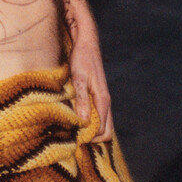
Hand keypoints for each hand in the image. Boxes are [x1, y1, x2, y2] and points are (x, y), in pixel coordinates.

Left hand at [69, 27, 112, 142]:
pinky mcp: (97, 96)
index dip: (90, 138)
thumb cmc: (82, 58)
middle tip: (74, 136)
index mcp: (103, 100)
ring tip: (74, 129)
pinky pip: (98, 116)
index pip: (103, 130)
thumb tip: (85, 121)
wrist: (86, 43)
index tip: (74, 137)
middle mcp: (106, 102)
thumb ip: (82, 99)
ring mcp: (102, 99)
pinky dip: (91, 122)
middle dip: (93, 138)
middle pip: (107, 132)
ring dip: (92, 130)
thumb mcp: (78, 78)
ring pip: (104, 124)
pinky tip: (77, 118)